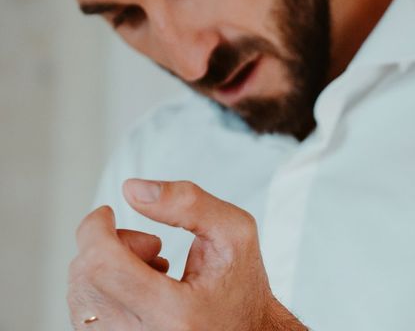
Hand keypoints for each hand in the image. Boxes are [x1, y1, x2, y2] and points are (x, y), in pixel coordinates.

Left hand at [68, 180, 306, 329]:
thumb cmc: (243, 285)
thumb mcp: (235, 232)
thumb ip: (189, 203)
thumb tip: (133, 190)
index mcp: (174, 313)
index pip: (103, 267)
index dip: (95, 230)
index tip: (107, 213)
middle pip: (86, 280)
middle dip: (109, 246)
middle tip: (151, 244)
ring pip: (81, 298)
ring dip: (108, 268)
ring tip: (153, 268)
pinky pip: (86, 314)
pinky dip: (105, 289)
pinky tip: (139, 286)